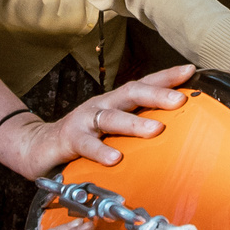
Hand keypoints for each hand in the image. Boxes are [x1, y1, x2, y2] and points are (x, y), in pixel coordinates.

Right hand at [10, 65, 193, 174]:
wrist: (39, 146)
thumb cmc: (84, 138)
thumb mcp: (114, 130)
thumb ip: (136, 127)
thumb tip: (175, 130)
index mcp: (116, 102)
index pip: (144, 84)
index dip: (166, 77)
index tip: (190, 71)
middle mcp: (102, 105)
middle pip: (131, 92)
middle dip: (156, 94)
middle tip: (179, 100)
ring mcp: (85, 120)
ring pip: (111, 117)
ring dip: (134, 123)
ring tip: (156, 129)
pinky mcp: (70, 140)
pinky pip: (87, 144)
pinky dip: (101, 151)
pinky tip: (115, 159)